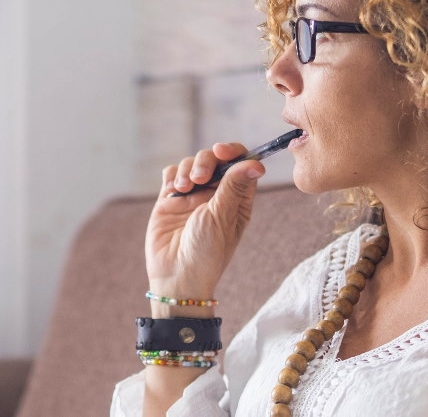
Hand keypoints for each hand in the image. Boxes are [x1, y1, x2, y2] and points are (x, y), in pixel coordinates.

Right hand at [144, 143, 264, 315]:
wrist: (176, 275)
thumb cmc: (207, 252)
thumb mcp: (223, 217)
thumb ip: (234, 186)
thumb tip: (257, 163)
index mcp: (237, 199)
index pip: (240, 164)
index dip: (233, 152)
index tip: (222, 151)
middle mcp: (215, 194)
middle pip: (214, 159)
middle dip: (206, 161)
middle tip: (200, 178)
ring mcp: (192, 195)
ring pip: (191, 163)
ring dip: (186, 169)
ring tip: (183, 188)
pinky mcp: (170, 199)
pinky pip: (171, 174)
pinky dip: (172, 176)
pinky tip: (173, 190)